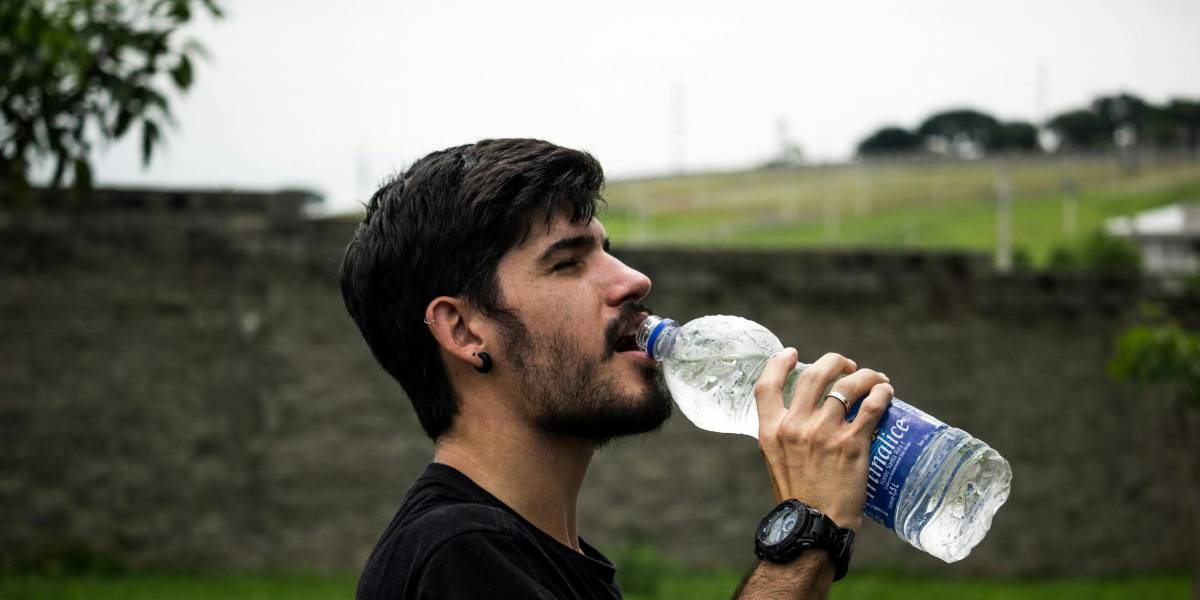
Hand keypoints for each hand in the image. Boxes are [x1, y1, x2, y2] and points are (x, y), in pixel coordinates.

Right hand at [753, 349, 892, 530]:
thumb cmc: (798, 499)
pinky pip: (871, 406)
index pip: (766, 385)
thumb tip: (802, 418)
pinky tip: (886, 392)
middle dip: (834, 362)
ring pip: (847, 385)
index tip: (791, 353)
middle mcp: (795, 427)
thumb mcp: (776, 462)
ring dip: (865, 375)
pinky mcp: (852, 444)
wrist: (814, 527)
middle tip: (847, 366)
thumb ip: (784, 437)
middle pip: (814, 375)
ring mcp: (824, 433)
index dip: (778, 362)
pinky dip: (881, 393)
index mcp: (771, 431)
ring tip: (875, 379)